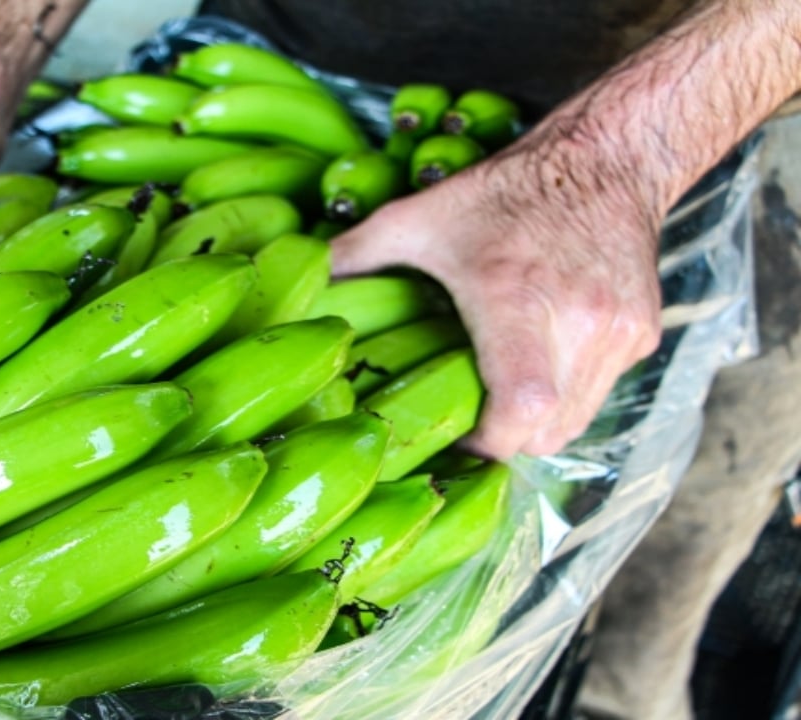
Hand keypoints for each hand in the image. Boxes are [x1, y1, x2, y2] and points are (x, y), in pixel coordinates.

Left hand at [330, 136, 663, 458]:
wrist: (607, 161)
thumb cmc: (506, 192)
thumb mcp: (419, 216)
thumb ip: (356, 253)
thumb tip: (298, 279)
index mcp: (517, 298)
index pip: (522, 409)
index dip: (488, 442)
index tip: (456, 437)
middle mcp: (577, 321)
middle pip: (548, 432)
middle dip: (506, 441)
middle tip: (468, 423)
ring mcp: (618, 332)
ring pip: (577, 422)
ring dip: (537, 423)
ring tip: (499, 398)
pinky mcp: (641, 335)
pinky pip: (600, 392)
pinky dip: (568, 395)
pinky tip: (538, 365)